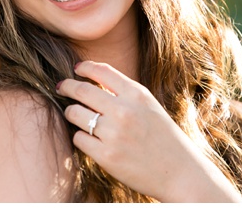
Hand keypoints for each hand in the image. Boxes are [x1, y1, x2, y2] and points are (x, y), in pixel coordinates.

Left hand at [56, 60, 241, 202]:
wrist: (180, 172)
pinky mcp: (106, 156)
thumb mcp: (148, 106)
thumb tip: (91, 81)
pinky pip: (79, 138)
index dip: (84, 67)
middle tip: (61, 87)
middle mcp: (124, 111)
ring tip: (73, 113)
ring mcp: (114, 134)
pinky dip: (80, 136)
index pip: (102, 71)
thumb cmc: (163, 137)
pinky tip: (87, 137)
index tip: (76, 69)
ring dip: (71, 112)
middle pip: (82, 90)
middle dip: (67, 86)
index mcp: (137, 94)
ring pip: (75, 113)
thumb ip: (124, 93)